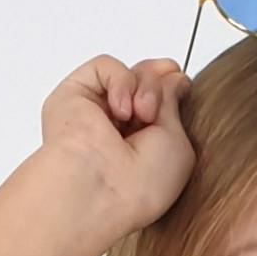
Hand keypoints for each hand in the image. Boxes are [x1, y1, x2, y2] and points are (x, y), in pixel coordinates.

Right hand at [37, 54, 195, 239]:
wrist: (103, 190)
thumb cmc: (141, 184)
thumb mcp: (178, 144)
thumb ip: (175, 107)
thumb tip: (174, 76)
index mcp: (142, 144)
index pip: (159, 101)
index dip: (170, 85)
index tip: (181, 81)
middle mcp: (118, 127)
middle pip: (145, 81)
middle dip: (157, 84)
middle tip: (156, 107)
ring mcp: (96, 111)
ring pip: (131, 73)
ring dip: (144, 87)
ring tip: (142, 115)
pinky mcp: (75, 94)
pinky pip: (105, 66)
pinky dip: (121, 81)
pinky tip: (120, 110)